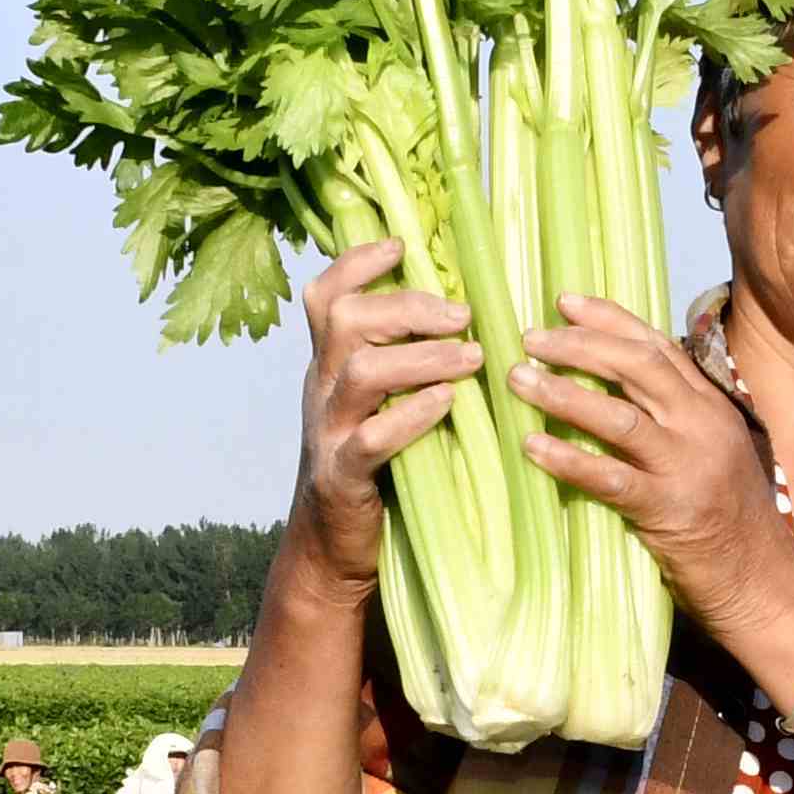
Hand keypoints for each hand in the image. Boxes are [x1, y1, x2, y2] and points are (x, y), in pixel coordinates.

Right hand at [285, 243, 487, 590]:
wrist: (334, 547)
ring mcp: (327, 433)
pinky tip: (447, 404)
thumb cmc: (377, 466)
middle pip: (345, 320)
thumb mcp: (377, 404)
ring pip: (362, 373)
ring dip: (422, 357)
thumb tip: (462, 311)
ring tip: (472, 356)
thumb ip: (400, 360)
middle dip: (407, 307)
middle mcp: (321, 389)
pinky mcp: (342, 477)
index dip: (357, 262)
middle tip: (462, 315)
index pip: (326, 296)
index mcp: (329, 365)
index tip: (402, 246)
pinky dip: (411, 415)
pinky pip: (370, 438)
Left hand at [509, 296, 793, 627]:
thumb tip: (616, 390)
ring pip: (619, 416)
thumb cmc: (730, 520)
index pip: (656, 346)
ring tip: (519, 380)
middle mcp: (702, 426)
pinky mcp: (669, 510)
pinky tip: (532, 448)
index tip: (564, 302)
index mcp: (711, 406)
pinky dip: (568, 460)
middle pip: (636, 367)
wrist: (761, 582)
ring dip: (563, 394)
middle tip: (530, 338)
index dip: (608, 319)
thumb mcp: (714, 452)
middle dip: (579, 345)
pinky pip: (610, 478)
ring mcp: (687, 467)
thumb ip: (677, 419)